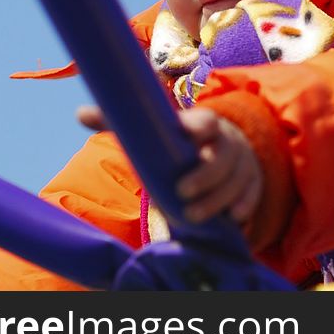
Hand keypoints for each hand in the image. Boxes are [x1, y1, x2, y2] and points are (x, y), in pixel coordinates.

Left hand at [76, 105, 262, 223]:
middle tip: (181, 192)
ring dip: (216, 199)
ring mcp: (242, 163)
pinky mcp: (251, 183)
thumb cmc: (179, 141)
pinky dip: (244, 207)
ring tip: (191, 217)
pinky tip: (232, 220)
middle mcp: (226, 142)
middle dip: (205, 176)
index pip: (206, 121)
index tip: (187, 134)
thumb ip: (121, 124)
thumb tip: (80, 114)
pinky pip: (252, 195)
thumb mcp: (154, 132)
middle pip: (223, 157)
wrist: (221, 147)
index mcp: (203, 124)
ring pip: (236, 180)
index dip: (199, 126)